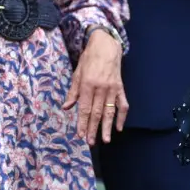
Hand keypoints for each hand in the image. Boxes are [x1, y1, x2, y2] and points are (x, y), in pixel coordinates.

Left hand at [63, 28, 126, 144]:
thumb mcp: (77, 73)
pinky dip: (122, 116)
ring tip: (106, 140)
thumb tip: (67, 107)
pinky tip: (120, 127)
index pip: (84, 109)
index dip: (82, 123)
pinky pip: (123, 104)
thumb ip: (73, 92)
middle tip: (90, 142)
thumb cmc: (89, 59)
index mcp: (87, 85)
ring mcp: (112, 89)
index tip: (80, 135)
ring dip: (108, 127)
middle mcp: (100, 88)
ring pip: (110, 112)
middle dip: (93, 129)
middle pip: (96, 113)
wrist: (106, 46)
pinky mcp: (120, 88)